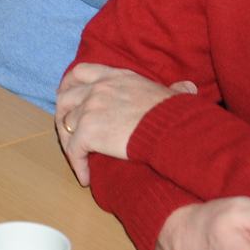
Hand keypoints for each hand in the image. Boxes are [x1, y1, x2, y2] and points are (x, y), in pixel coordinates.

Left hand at [56, 62, 195, 185]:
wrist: (172, 129)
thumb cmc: (175, 114)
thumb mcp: (168, 93)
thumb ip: (172, 90)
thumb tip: (187, 88)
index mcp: (115, 76)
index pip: (80, 72)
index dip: (69, 85)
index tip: (68, 96)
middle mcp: (98, 88)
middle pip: (65, 97)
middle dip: (62, 115)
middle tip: (67, 132)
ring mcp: (90, 108)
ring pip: (66, 124)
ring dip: (69, 142)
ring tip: (78, 157)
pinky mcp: (88, 131)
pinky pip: (73, 150)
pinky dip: (78, 165)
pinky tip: (86, 178)